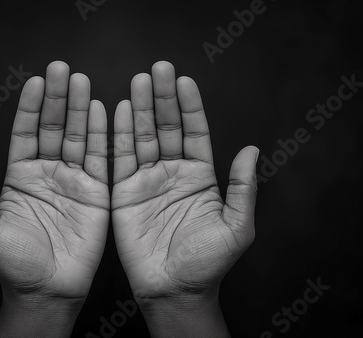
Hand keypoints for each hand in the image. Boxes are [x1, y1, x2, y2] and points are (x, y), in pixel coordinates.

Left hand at [0, 61, 108, 336]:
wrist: (46, 290)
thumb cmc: (14, 263)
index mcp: (20, 176)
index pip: (26, 132)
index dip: (31, 107)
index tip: (36, 81)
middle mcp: (48, 172)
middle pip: (53, 127)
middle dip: (58, 98)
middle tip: (63, 69)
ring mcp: (74, 180)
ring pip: (77, 136)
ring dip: (80, 109)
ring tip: (82, 82)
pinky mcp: (97, 192)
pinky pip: (99, 159)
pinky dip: (102, 135)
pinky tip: (102, 111)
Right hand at [112, 61, 258, 336]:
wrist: (174, 290)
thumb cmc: (207, 263)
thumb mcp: (236, 226)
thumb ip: (242, 188)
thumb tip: (251, 151)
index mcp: (200, 177)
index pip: (195, 132)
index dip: (190, 106)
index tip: (184, 80)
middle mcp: (173, 173)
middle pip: (167, 127)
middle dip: (163, 97)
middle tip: (158, 69)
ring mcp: (147, 181)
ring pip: (143, 137)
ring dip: (142, 108)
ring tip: (139, 81)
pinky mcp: (124, 192)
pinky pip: (121, 159)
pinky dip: (119, 135)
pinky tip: (121, 111)